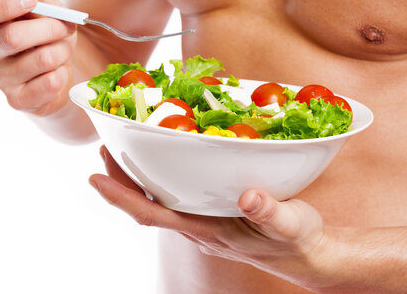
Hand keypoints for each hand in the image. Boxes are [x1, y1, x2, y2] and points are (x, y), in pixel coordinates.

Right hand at [0, 0, 76, 115]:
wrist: (59, 73)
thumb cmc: (47, 35)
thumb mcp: (46, 9)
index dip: (6, 5)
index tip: (32, 0)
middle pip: (13, 37)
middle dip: (49, 28)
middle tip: (66, 27)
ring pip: (40, 60)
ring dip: (62, 51)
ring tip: (64, 50)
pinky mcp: (17, 100)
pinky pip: (48, 84)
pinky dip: (62, 73)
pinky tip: (59, 72)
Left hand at [89, 146, 333, 289]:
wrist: (311, 257)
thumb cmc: (300, 242)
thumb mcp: (292, 226)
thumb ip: (271, 213)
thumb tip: (249, 196)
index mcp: (209, 231)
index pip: (152, 214)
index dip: (121, 197)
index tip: (94, 177)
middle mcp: (199, 227)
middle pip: (147, 204)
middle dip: (121, 180)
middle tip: (103, 148)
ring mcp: (205, 222)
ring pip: (160, 200)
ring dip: (137, 179)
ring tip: (123, 151)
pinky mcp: (215, 215)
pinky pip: (178, 197)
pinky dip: (162, 179)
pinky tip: (164, 164)